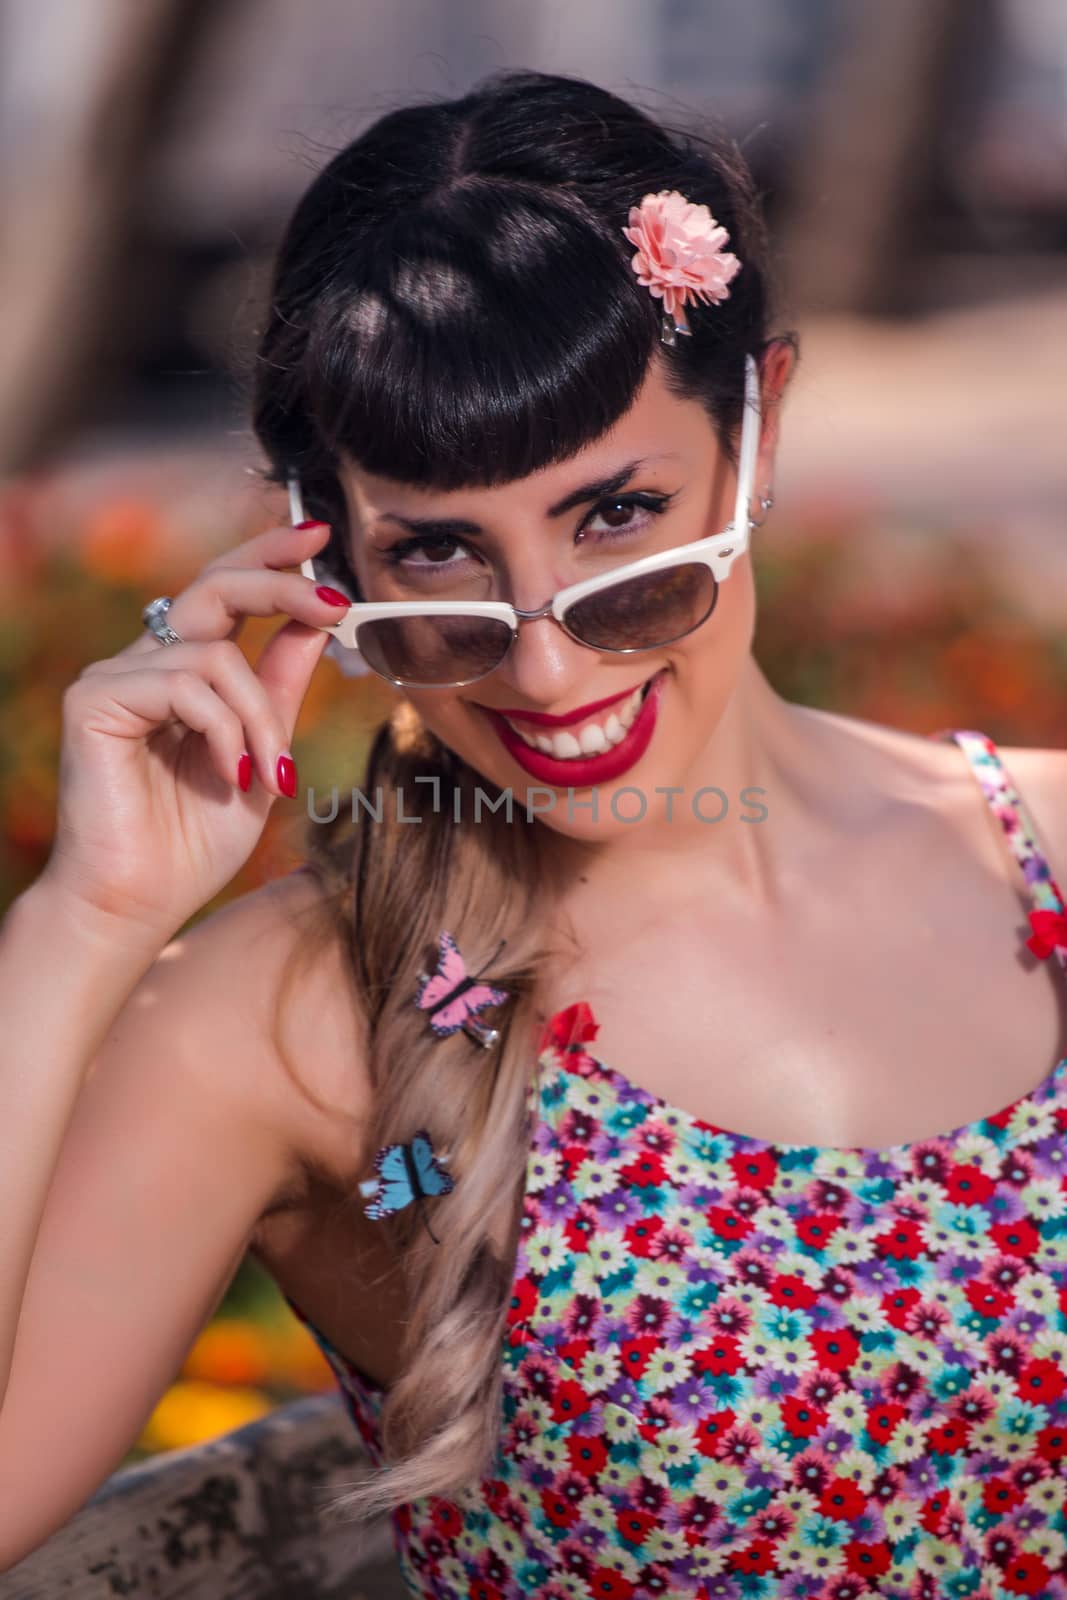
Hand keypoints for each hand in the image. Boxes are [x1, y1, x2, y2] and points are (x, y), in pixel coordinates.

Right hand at [40, 520, 347, 939]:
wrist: (137, 904)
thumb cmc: (194, 842)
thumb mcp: (262, 754)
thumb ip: (280, 688)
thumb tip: (319, 621)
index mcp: (183, 671)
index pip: (226, 591)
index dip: (271, 558)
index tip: (321, 535)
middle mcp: (145, 662)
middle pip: (214, 585)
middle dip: (279, 582)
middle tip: (334, 601)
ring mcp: (114, 676)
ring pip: (216, 656)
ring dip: (261, 718)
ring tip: (270, 774)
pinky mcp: (94, 699)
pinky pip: (184, 685)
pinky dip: (224, 730)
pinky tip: (231, 774)